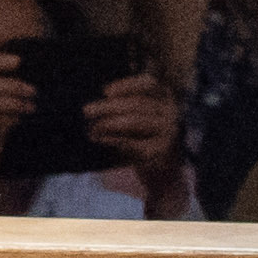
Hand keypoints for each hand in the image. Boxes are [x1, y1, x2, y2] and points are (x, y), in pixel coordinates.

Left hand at [86, 64, 182, 181]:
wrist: (164, 173)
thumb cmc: (145, 139)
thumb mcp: (139, 118)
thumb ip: (124, 106)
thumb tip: (97, 102)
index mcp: (165, 98)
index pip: (148, 84)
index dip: (126, 85)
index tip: (105, 92)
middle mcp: (171, 112)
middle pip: (137, 103)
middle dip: (109, 106)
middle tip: (87, 110)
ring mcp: (168, 131)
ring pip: (136, 121)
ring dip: (109, 123)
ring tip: (92, 128)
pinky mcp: (161, 151)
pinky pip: (134, 142)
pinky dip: (114, 140)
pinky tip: (101, 139)